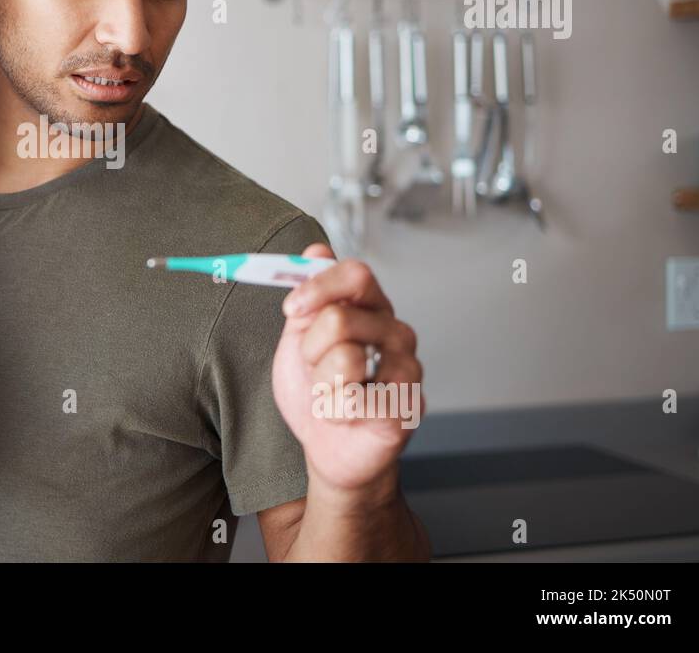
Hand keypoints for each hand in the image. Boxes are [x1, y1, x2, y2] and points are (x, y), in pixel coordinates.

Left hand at [270, 243, 424, 493]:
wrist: (327, 448)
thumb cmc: (317, 391)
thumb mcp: (299, 338)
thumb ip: (308, 297)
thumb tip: (316, 249)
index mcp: (372, 310)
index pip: (356, 274)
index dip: (318, 287)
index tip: (291, 309)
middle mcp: (396, 332)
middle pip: (340, 317)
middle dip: (309, 349)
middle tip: (316, 368)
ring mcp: (406, 369)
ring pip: (343, 359)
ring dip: (321, 383)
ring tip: (333, 393)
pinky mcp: (406, 407)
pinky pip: (351, 398)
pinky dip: (332, 410)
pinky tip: (345, 415)